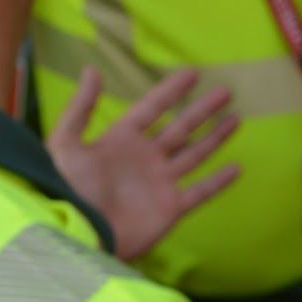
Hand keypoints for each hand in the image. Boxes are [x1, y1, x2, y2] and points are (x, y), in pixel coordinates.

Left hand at [48, 67, 241, 260]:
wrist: (79, 233)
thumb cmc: (68, 189)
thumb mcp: (65, 143)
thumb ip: (80, 108)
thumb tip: (93, 69)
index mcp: (121, 140)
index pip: (152, 108)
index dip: (171, 90)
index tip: (192, 73)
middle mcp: (145, 158)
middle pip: (180, 127)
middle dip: (202, 110)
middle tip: (225, 92)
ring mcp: (160, 183)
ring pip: (195, 154)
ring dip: (215, 137)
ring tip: (236, 119)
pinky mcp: (170, 207)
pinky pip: (200, 192)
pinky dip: (219, 181)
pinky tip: (236, 168)